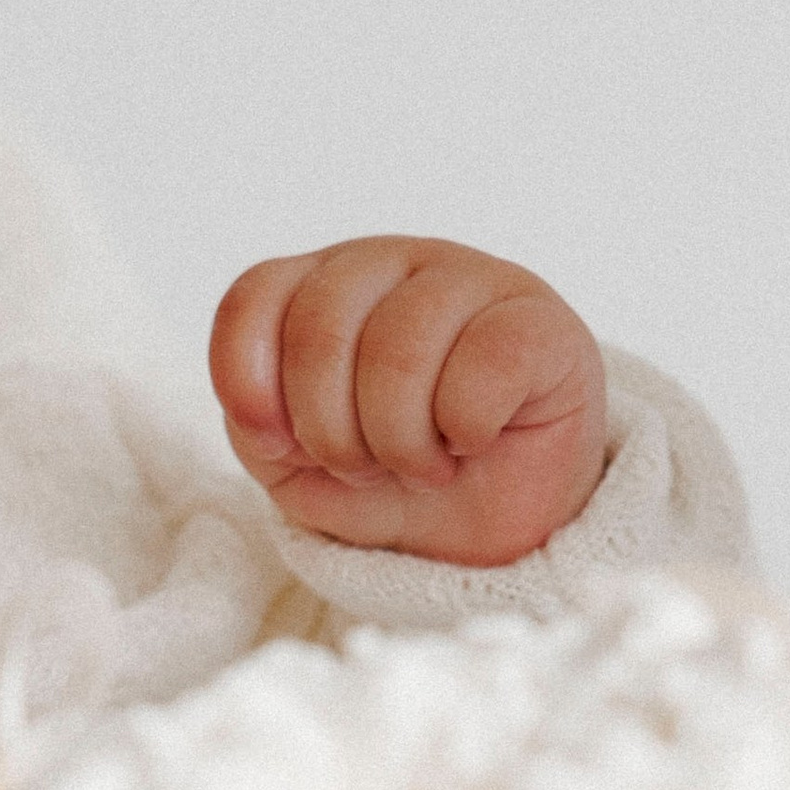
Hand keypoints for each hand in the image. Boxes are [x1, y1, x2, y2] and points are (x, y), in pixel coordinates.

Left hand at [209, 238, 607, 567]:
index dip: (249, 384)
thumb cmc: (392, 478)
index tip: (278, 448)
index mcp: (322, 286)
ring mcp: (469, 279)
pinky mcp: (541, 321)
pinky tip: (474, 440)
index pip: (254, 298)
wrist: (492, 525)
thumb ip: (257, 429)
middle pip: (320, 329)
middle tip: (365, 469)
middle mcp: (392, 264)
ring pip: (399, 348)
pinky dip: (466, 427)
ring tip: (423, 466)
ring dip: (399, 442)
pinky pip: (484, 365)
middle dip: (330, 433)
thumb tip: (266, 416)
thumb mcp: (298, 468)